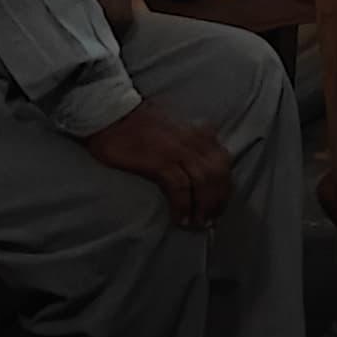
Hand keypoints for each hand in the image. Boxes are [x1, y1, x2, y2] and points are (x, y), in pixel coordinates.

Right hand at [80, 101, 231, 229]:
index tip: (220, 204)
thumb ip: (191, 142)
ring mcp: (179, 150)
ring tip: (197, 224)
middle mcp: (195, 140)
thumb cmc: (138, 123)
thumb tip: (198, 165)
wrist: (112, 113)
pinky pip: (180, 188)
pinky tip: (180, 218)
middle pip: (217, 175)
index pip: (223, 162)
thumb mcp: (175, 128)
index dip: (225, 186)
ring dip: (203, 207)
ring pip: (203, 182)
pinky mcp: (161, 161)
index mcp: (200, 132)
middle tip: (211, 220)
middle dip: (217, 200)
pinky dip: (183, 206)